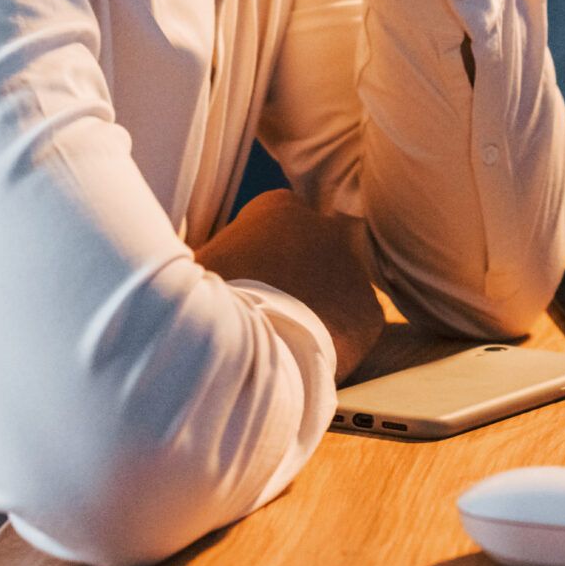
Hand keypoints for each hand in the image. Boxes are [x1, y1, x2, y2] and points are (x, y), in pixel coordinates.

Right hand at [194, 189, 386, 378]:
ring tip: (286, 340)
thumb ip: (210, 257)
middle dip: (296, 279)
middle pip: (311, 254)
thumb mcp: (196, 264)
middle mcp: (325, 229)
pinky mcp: (368, 312)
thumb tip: (198, 271)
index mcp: (279, 208)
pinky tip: (306, 357)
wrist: (239, 343)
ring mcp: (352, 269)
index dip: (261, 258)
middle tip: (269, 314)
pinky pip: (352, 326)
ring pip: (336, 289)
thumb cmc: (204, 300)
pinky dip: (335, 341)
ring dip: (317, 308)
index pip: (278, 227)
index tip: (248, 283)